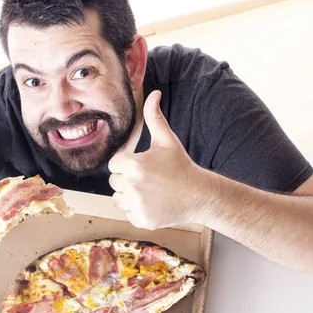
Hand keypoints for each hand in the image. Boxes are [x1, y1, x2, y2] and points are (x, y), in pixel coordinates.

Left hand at [108, 90, 206, 229]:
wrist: (199, 195)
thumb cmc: (180, 165)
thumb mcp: (167, 140)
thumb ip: (154, 117)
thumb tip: (153, 93)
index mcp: (134, 165)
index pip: (114, 164)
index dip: (126, 163)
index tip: (142, 164)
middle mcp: (132, 186)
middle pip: (114, 181)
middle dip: (127, 178)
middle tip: (149, 178)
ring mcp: (137, 205)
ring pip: (118, 198)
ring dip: (129, 194)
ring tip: (150, 190)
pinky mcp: (141, 220)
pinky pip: (127, 212)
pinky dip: (136, 209)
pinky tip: (153, 202)